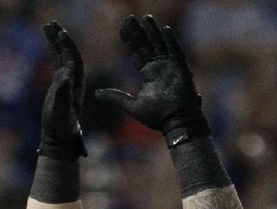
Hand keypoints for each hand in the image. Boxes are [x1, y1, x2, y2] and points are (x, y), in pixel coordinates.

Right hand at [39, 21, 86, 158]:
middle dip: (61, 38)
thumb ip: (62, 95)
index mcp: (77, 84)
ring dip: (56, 40)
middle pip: (69, 53)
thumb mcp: (60, 111)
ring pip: (62, 55)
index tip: (61, 34)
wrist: (60, 136)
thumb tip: (64, 78)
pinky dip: (52, 49)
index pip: (73, 60)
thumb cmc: (60, 127)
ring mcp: (67, 79)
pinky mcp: (59, 82)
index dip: (68, 46)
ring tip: (47, 25)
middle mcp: (74, 79)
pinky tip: (47, 38)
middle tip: (53, 24)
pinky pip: (57, 61)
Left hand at [95, 15, 207, 143]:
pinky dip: (171, 41)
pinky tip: (164, 29)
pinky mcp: (181, 70)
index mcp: (148, 74)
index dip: (129, 41)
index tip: (121, 28)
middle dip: (138, 32)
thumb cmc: (156, 116)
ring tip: (146, 18)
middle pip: (147, 45)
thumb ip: (114, 97)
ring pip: (160, 44)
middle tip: (130, 17)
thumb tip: (96, 93)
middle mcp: (159, 67)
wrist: (175, 124)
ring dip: (153, 31)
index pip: (136, 53)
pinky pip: (175, 52)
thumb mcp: (130, 105)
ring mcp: (170, 67)